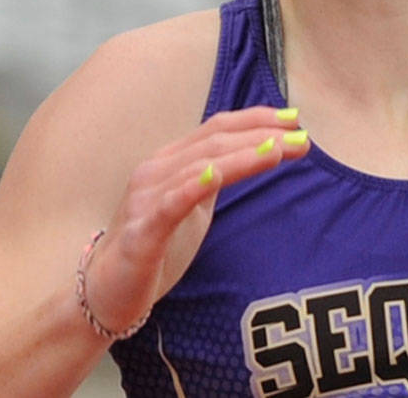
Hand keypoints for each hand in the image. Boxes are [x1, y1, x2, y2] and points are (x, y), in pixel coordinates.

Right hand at [79, 106, 306, 335]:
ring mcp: (146, 199)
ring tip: (277, 152)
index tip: (295, 119)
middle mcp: (157, 171)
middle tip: (301, 137)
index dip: (256, 119)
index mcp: (171, 160)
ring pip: (200, 166)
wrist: (106, 289)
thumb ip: (217, 175)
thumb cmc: (155, 244)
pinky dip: (193, 186)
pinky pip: (169, 204)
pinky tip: (216, 176)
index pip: (217, 128)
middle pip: (214, 142)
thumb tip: (261, 152)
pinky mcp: (142, 232)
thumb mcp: (193, 202)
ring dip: (243, 157)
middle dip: (261, 136)